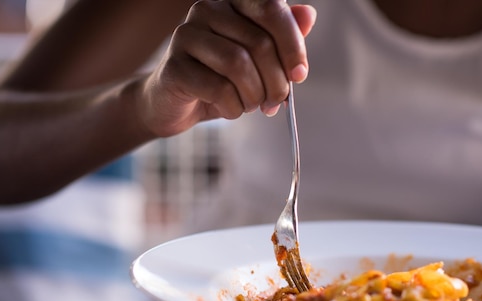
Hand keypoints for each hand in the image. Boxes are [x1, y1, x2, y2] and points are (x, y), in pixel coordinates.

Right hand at [138, 0, 315, 137]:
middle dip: (276, 81)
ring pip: (238, 65)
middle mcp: (206, 9)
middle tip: (275, 102)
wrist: (173, 103)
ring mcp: (186, 35)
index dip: (292, 44)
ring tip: (251, 105)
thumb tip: (308, 15)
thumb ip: (281, 38)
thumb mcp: (257, 62)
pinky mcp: (173, 66)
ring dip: (254, 95)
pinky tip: (231, 109)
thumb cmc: (219, 80)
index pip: (271, 8)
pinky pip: (218, 88)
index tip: (299, 75)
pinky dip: (233, 107)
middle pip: (259, 43)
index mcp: (231, 2)